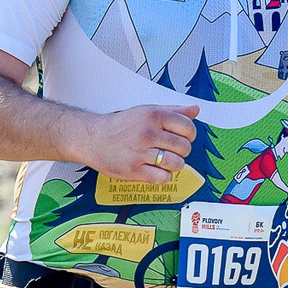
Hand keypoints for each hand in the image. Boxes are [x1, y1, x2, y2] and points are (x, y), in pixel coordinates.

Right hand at [81, 104, 197, 182]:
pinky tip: (156, 170)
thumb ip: (173, 110)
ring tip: (164, 161)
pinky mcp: (134, 170)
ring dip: (174, 165)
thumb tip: (195, 110)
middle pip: (184, 147)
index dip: (190, 134)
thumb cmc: (120, 126)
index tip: (183, 137)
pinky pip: (162, 178)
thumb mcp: (146, 111)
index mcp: (153, 116)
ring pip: (176, 164)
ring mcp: (141, 152)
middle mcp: (148, 133)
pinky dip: (163, 176)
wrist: (93, 138)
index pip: (188, 127)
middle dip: (181, 151)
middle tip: (171, 150)